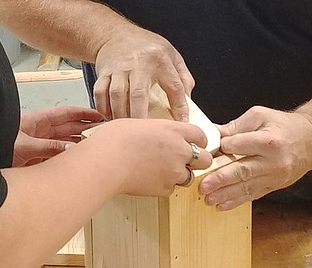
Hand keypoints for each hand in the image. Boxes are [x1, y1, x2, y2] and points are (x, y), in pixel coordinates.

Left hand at [13, 107, 105, 166]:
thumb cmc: (0, 145)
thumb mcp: (26, 146)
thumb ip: (49, 147)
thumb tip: (71, 148)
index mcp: (39, 120)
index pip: (66, 114)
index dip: (83, 113)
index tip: (99, 115)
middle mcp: (41, 130)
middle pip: (68, 127)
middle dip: (85, 127)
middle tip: (104, 130)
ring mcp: (40, 143)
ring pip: (64, 140)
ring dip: (79, 142)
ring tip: (96, 144)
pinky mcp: (37, 157)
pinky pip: (57, 154)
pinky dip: (69, 155)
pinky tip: (78, 158)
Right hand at [82, 118, 212, 195]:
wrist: (106, 161)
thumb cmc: (115, 140)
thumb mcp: (138, 123)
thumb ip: (156, 130)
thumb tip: (156, 134)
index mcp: (173, 130)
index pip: (200, 135)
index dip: (199, 140)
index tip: (195, 143)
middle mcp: (179, 150)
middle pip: (205, 159)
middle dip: (198, 160)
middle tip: (186, 160)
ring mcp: (174, 171)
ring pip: (190, 176)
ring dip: (180, 174)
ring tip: (162, 171)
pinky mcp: (165, 188)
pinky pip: (171, 188)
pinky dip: (164, 185)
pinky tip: (150, 179)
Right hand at [92, 24, 194, 121]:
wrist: (115, 33)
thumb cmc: (145, 46)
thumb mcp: (172, 54)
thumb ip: (183, 77)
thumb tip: (188, 103)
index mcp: (160, 59)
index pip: (174, 86)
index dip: (180, 107)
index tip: (182, 124)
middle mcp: (138, 63)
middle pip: (138, 94)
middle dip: (141, 117)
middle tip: (146, 135)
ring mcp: (119, 68)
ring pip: (117, 95)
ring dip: (121, 115)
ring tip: (127, 130)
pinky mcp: (103, 72)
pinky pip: (100, 93)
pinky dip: (103, 108)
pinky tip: (110, 117)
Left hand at [199, 106, 311, 210]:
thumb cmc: (284, 125)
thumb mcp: (261, 115)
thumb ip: (237, 126)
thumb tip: (215, 135)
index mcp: (269, 141)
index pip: (240, 145)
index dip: (224, 147)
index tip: (209, 150)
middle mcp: (274, 161)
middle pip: (243, 171)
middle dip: (220, 180)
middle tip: (202, 186)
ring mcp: (275, 176)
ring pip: (247, 187)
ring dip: (225, 195)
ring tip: (208, 199)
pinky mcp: (275, 186)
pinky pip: (254, 195)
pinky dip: (237, 201)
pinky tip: (222, 205)